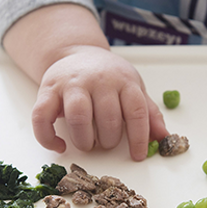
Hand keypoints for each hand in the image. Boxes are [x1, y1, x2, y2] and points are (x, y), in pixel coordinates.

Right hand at [32, 45, 168, 159]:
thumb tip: (164, 137)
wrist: (76, 52)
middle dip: (109, 139)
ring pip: (78, 116)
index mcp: (124, 80)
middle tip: (107, 144)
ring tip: (88, 144)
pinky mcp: (47, 90)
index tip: (137, 156)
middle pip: (108, 116)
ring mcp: (71, 84)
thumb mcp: (133, 87)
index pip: (136, 111)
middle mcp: (98, 80)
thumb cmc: (109, 76)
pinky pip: (42, 117)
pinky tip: (60, 146)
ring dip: (84, 140)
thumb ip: (148, 112)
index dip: (138, 137)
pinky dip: (48, 137)